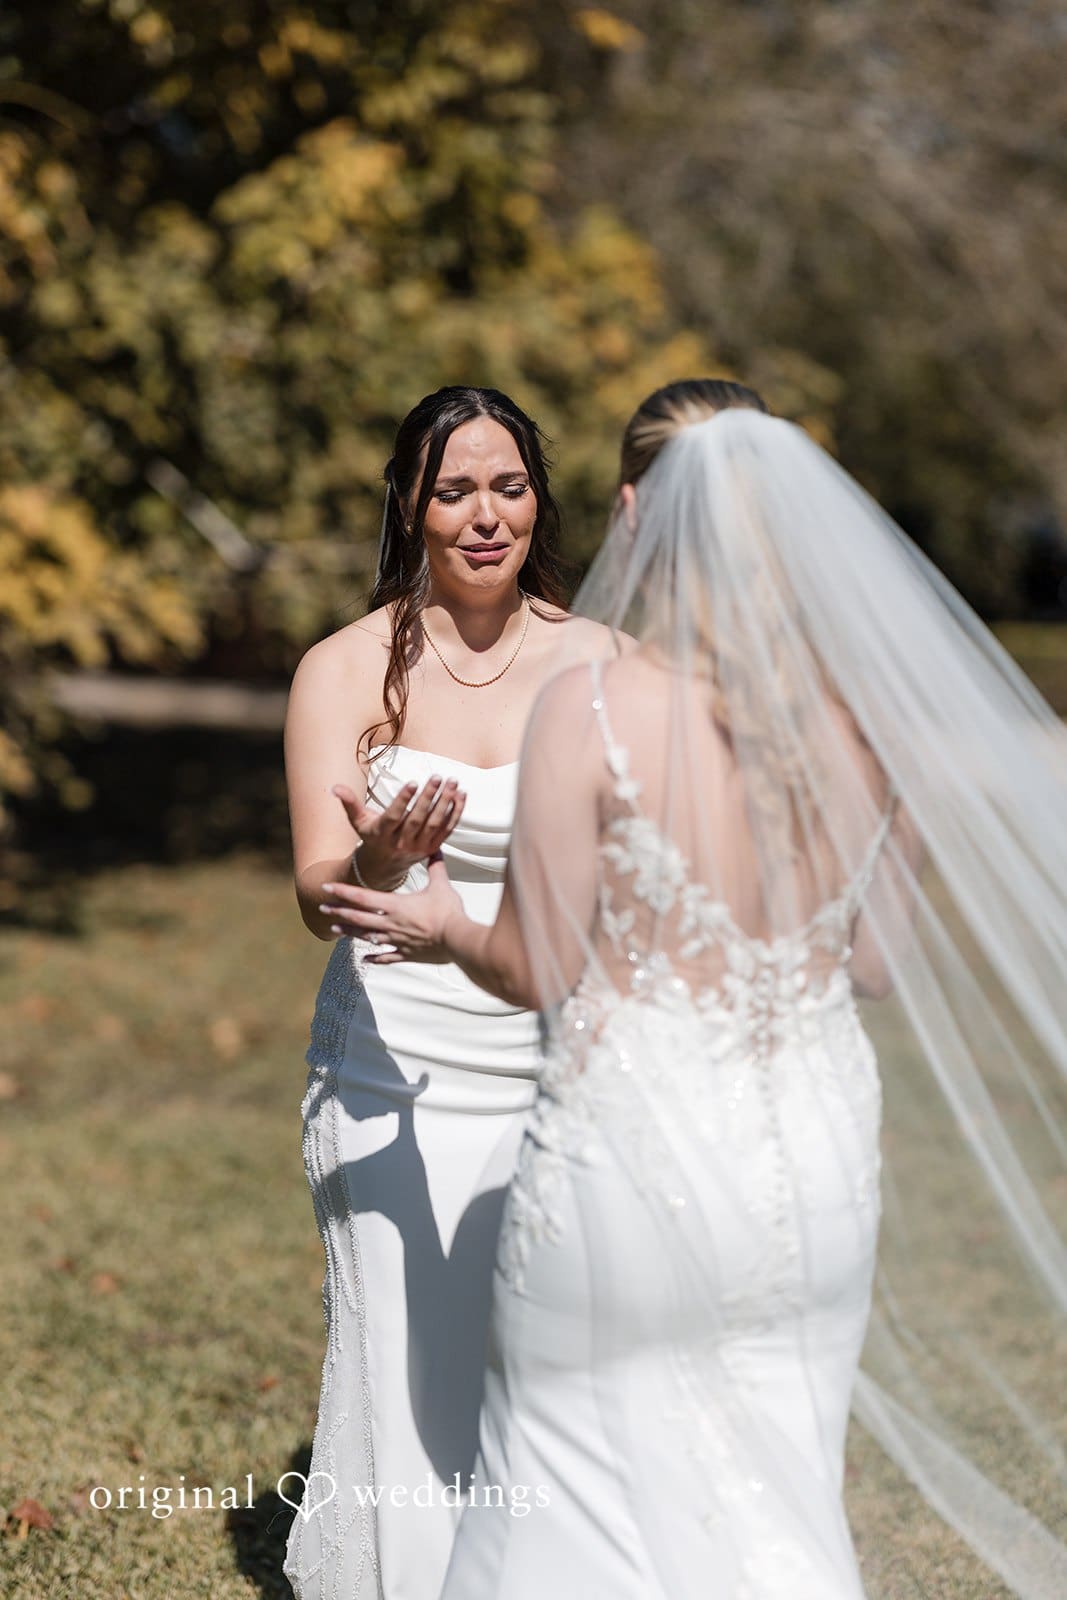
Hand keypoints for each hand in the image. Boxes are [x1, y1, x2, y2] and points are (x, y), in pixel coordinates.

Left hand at [319, 856, 464, 962]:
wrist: (457, 940)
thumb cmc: (448, 912)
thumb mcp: (441, 885)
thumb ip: (436, 867)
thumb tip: (436, 848)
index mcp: (395, 905)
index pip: (362, 897)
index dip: (342, 891)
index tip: (326, 888)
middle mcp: (390, 924)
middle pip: (358, 917)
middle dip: (338, 912)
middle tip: (322, 909)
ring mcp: (396, 941)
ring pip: (366, 937)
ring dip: (350, 932)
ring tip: (335, 929)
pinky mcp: (406, 955)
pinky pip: (385, 957)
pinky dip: (374, 958)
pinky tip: (364, 959)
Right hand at [332, 776, 464, 887]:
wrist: (384, 864)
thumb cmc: (370, 835)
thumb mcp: (357, 821)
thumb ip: (349, 803)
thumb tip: (334, 787)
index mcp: (382, 835)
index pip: (394, 817)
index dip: (403, 800)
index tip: (412, 782)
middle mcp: (402, 843)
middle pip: (418, 820)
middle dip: (429, 798)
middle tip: (437, 777)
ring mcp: (419, 847)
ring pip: (435, 824)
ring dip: (446, 803)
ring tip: (452, 782)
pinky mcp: (432, 848)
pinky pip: (447, 829)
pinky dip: (456, 812)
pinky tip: (461, 794)